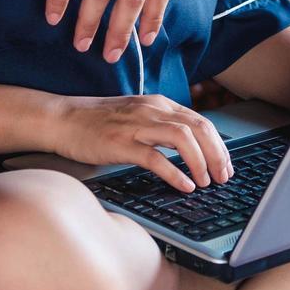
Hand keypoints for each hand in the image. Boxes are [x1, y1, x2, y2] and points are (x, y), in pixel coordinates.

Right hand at [47, 95, 231, 192]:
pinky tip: (184, 186)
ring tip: (206, 182)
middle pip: (198, 128)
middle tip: (224, 176)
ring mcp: (136, 126)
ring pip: (182, 138)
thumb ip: (163, 125)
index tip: (226, 164)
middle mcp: (152, 110)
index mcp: (159, 104)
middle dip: (217, 154)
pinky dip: (174, 173)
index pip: (200, 121)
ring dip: (200, 162)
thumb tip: (192, 146)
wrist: (63, 118)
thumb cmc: (99, 121)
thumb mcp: (138, 115)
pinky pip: (155, 158)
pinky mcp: (120, 144)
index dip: (219, 144)